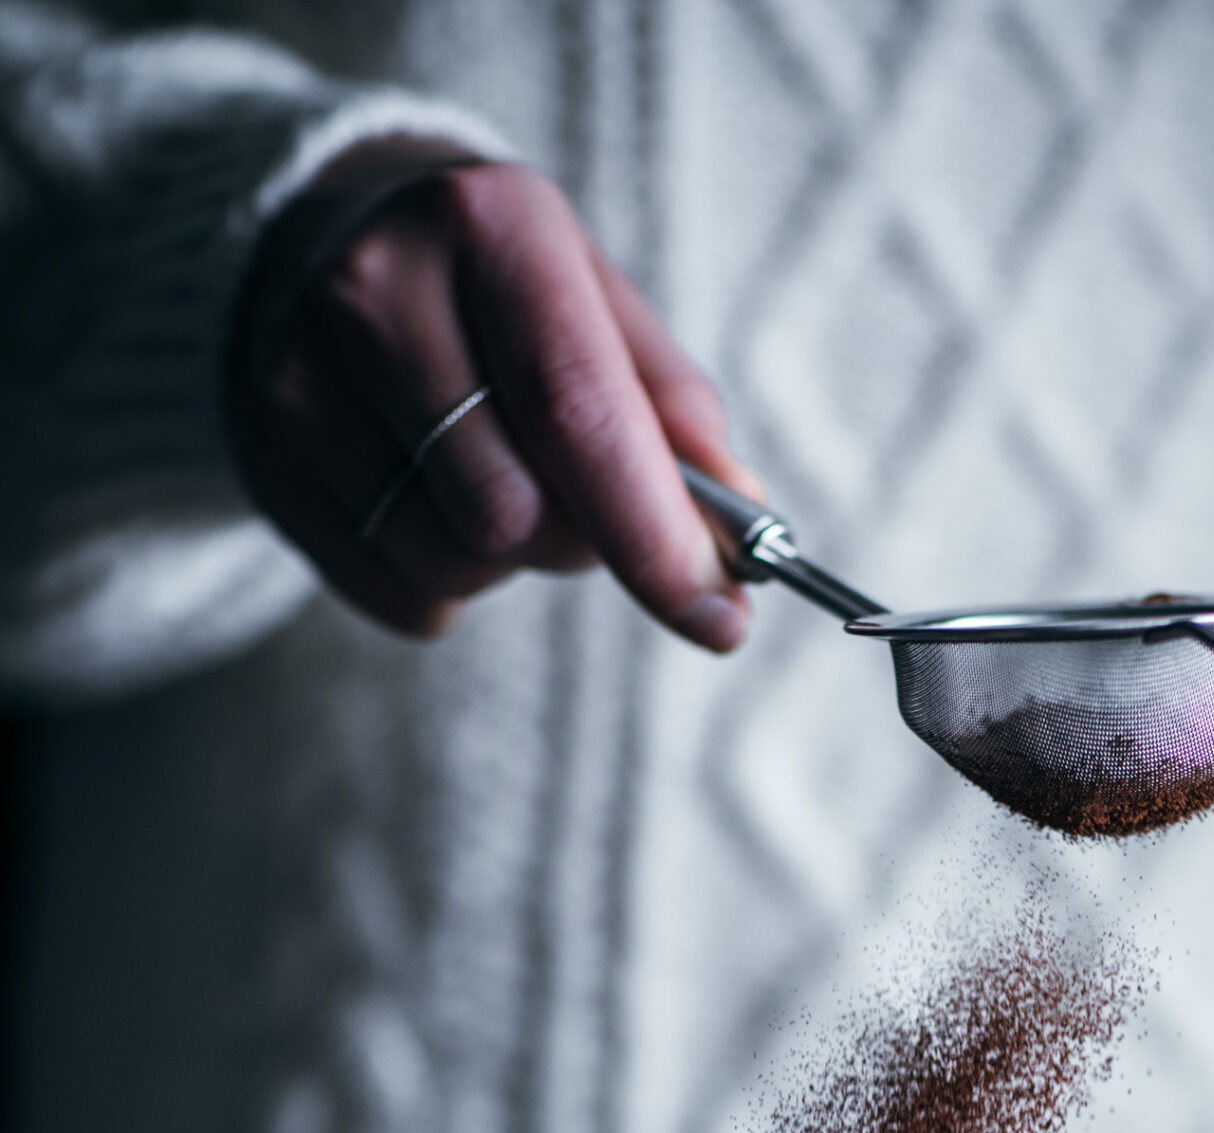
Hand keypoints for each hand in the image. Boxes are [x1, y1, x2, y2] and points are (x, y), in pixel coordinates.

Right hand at [227, 147, 756, 648]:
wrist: (321, 239)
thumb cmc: (496, 289)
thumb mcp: (596, 307)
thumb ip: (676, 416)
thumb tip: (742, 540)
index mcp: (490, 227)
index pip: (578, 414)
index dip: (655, 536)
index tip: (720, 615)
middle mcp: (377, 288)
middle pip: (514, 516)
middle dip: (576, 541)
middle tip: (573, 493)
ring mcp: (298, 377)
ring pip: (453, 569)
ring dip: (505, 565)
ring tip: (490, 484)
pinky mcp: (264, 459)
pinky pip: (399, 600)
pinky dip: (443, 589)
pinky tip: (430, 508)